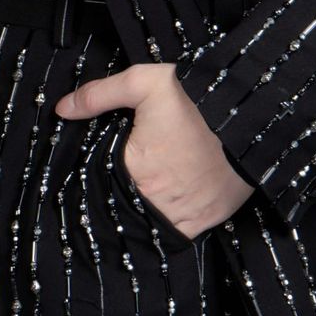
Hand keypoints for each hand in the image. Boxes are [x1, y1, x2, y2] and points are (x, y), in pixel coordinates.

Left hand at [55, 63, 255, 239]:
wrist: (254, 112)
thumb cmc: (197, 97)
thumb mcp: (144, 82)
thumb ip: (99, 95)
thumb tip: (62, 108)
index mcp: (135, 169)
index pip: (102, 184)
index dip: (101, 177)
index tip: (107, 167)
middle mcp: (157, 199)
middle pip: (127, 206)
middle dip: (123, 196)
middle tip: (128, 179)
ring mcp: (186, 214)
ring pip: (153, 223)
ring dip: (147, 212)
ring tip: (146, 194)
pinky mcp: (210, 218)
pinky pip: (182, 233)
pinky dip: (173, 222)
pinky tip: (170, 205)